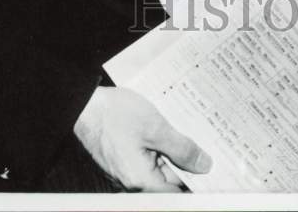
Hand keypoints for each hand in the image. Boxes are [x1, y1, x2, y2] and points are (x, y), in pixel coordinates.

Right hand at [74, 86, 211, 191]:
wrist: (83, 103)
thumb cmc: (115, 115)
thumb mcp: (155, 127)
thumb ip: (181, 148)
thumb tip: (203, 165)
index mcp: (141, 181)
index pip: (177, 192)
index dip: (198, 181)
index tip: (214, 169)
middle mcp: (132, 181)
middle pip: (168, 179)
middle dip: (186, 162)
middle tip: (204, 144)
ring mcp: (126, 170)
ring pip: (158, 166)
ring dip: (171, 152)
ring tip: (185, 131)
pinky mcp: (121, 157)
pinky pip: (146, 158)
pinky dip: (158, 146)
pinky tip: (166, 129)